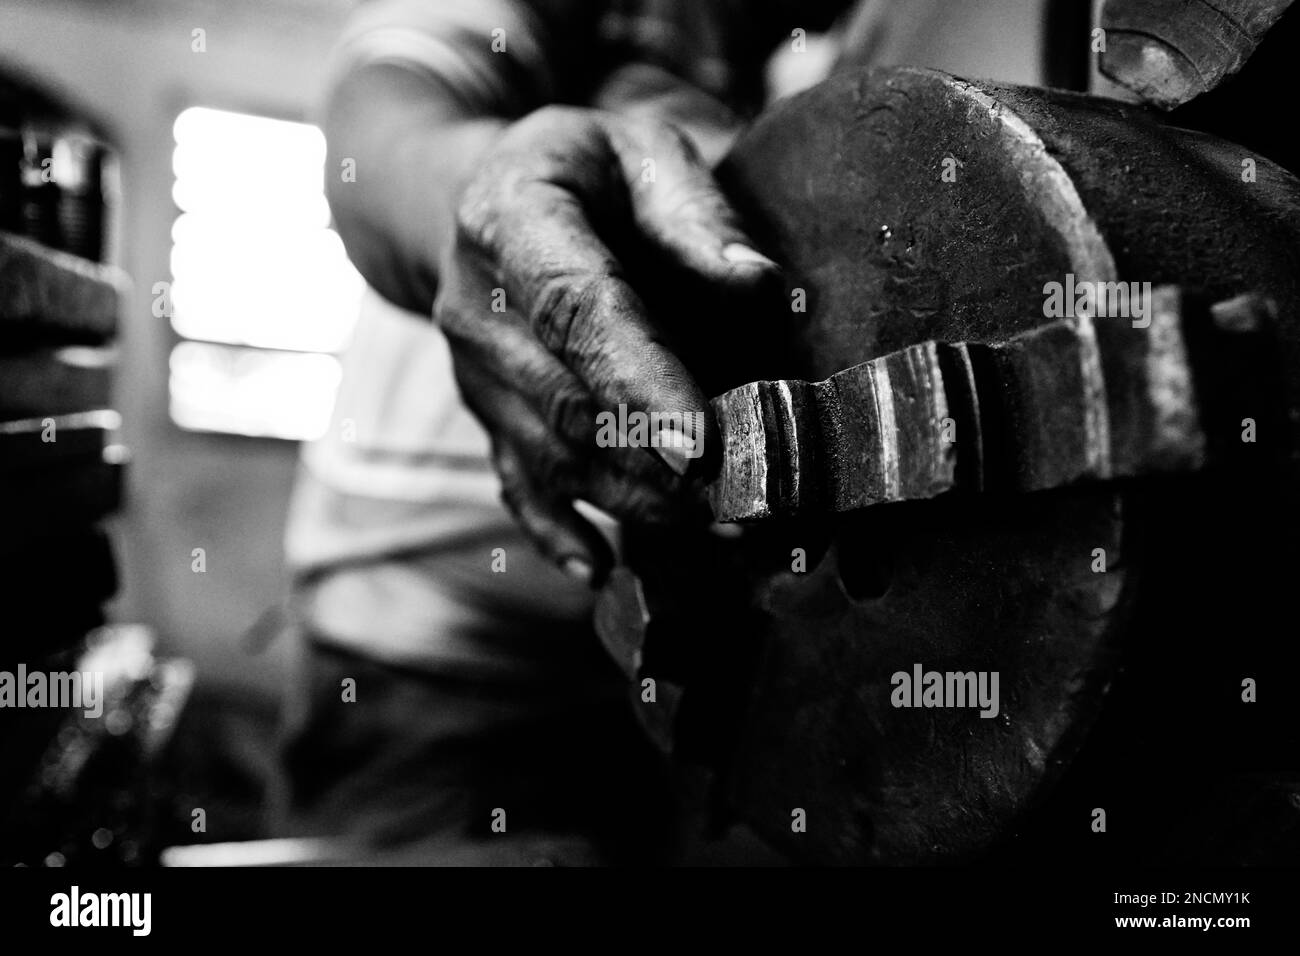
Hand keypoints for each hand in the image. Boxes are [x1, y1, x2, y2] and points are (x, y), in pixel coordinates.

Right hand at [433, 106, 777, 585]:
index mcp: (511, 218)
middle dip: (661, 463)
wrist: (481, 201)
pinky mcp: (486, 418)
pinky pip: (515, 486)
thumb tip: (756, 290)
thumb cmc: (585, 172)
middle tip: (752, 499)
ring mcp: (473, 373)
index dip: (640, 380)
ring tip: (726, 528)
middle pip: (570, 402)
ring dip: (641, 502)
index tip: (702, 444)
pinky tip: (601, 569)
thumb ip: (695, 214)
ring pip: (556, 457)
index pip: (577, 308)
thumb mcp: (641, 150)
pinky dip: (559, 533)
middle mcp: (475, 306)